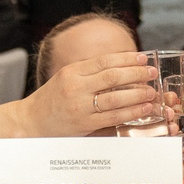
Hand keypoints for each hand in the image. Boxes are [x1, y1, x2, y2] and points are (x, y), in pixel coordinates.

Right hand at [0, 51, 157, 138]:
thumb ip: (90, 72)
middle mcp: (75, 87)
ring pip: (115, 97)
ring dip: (137, 94)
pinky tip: (142, 109)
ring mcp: (80, 107)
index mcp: (72, 71)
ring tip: (151, 92)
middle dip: (136, 74)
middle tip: (152, 73)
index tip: (143, 59)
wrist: (31, 121)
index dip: (127, 59)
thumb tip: (123, 66)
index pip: (104, 61)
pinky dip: (131, 112)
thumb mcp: (67, 78)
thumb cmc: (52, 99)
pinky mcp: (84, 124)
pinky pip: (113, 117)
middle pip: (112, 77)